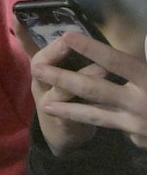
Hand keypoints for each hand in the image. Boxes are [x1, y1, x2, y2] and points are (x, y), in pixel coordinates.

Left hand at [30, 32, 146, 155]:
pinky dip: (97, 119)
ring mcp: (138, 124)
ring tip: (44, 103)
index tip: (66, 35)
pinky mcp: (137, 138)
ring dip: (68, 109)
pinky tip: (78, 118)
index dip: (91, 48)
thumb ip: (136, 62)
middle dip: (64, 78)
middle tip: (38, 68)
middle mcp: (141, 101)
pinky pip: (113, 124)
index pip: (116, 61)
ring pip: (96, 114)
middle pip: (95, 89)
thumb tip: (134, 39)